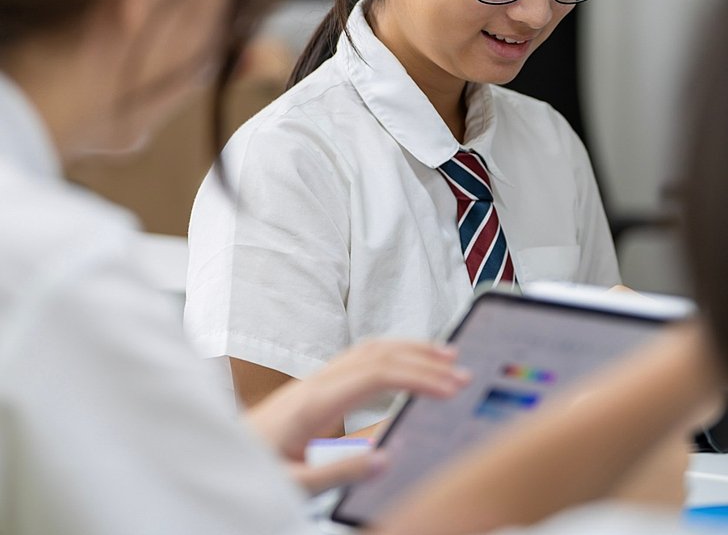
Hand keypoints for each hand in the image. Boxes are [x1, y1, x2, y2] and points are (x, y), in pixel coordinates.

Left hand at [248, 339, 470, 493]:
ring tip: (445, 355)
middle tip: (460, 369)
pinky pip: (360, 358)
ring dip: (408, 348)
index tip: (451, 388)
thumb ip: (339, 470)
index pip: (377, 374)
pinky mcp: (318, 385)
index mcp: (315, 400)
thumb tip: (387, 457)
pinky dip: (392, 355)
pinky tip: (408, 365)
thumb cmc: (254, 467)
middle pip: (378, 352)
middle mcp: (318, 380)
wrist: (220, 453)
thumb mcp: (294, 482)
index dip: (418, 377)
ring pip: (370, 349)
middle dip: (422, 357)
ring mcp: (317, 378)